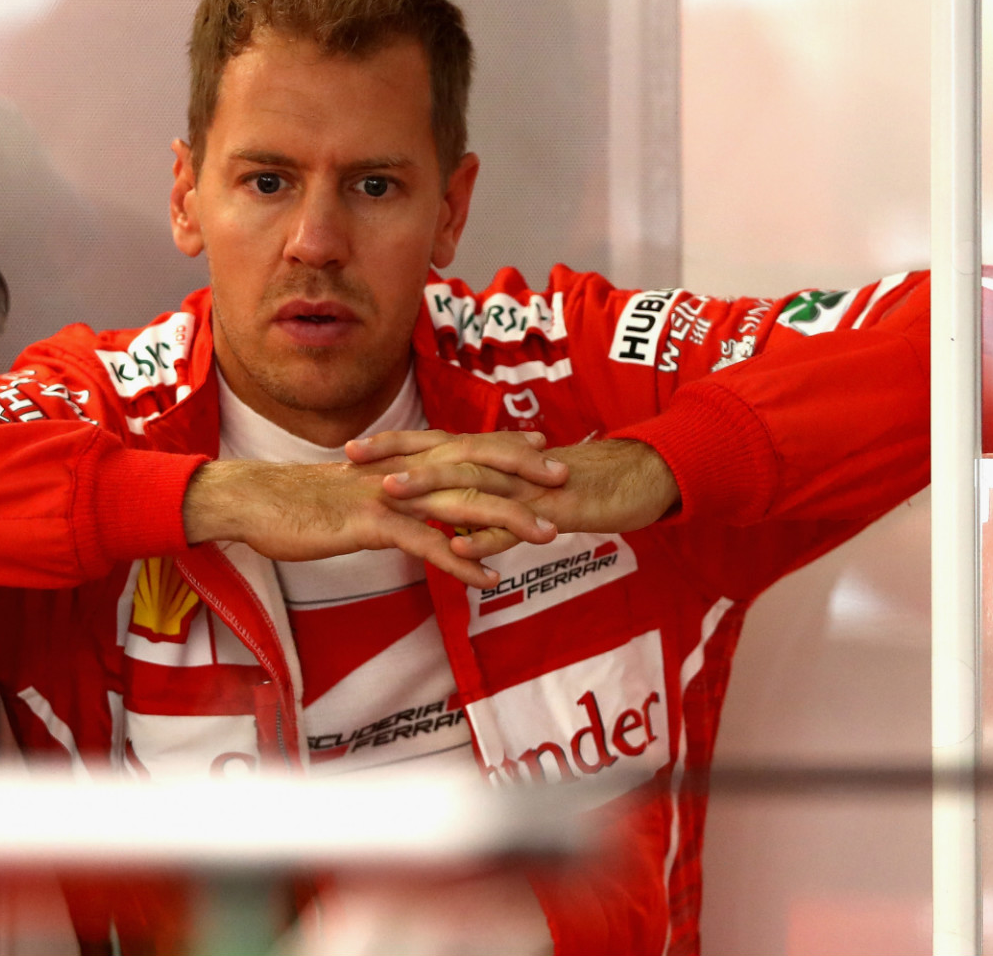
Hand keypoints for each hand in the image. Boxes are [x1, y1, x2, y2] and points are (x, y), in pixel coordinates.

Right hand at [181, 448, 563, 588]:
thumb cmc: (296, 504)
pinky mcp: (372, 524)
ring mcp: (389, 496)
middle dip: (524, 471)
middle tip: (566, 479)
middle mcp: (401, 470)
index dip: (503, 444)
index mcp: (397, 460)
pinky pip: (427, 544)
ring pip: (462, 502)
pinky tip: (489, 580)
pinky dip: (462, 561)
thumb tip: (404, 507)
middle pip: (475, 463)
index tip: (541, 447)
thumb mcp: (349, 495)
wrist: (253, 503)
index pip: (461, 444)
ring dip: (510, 519)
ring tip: (548, 534)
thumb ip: (383, 496)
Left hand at [347, 431, 679, 560]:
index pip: (435, 444)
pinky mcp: (552, 512)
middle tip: (350, 458)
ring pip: (472, 484)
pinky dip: (486, 536)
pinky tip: (458, 548)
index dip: (394, 444)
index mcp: (496, 457)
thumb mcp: (525, 493)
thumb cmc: (581, 488)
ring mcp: (527, 487)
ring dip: (430, 489)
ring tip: (391, 496)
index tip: (349, 447)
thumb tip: (451, 521)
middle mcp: (505, 464)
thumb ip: (488, 501)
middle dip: (395, 455)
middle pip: (442, 454)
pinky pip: (515, 524)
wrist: (642, 479)